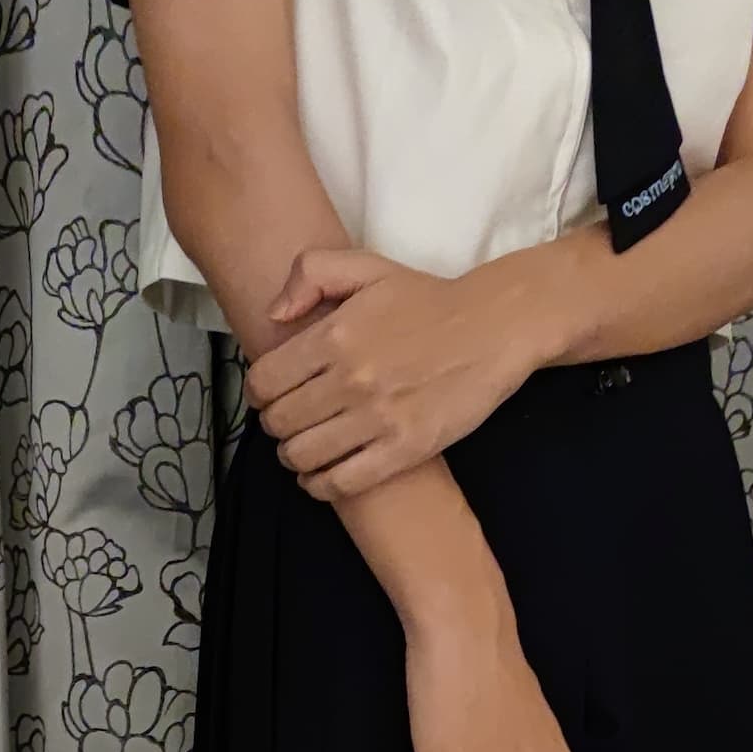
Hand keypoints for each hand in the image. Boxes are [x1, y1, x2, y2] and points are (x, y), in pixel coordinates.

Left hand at [245, 248, 545, 498]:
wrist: (494, 327)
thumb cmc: (428, 300)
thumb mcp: (367, 266)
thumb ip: (311, 274)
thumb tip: (273, 315)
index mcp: (334, 335)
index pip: (264, 381)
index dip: (258, 392)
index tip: (270, 395)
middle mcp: (350, 379)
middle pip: (279, 422)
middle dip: (274, 425)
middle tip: (287, 423)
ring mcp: (377, 418)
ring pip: (303, 455)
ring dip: (292, 457)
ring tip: (301, 449)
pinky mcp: (404, 449)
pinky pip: (342, 482)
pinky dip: (320, 485)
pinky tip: (319, 477)